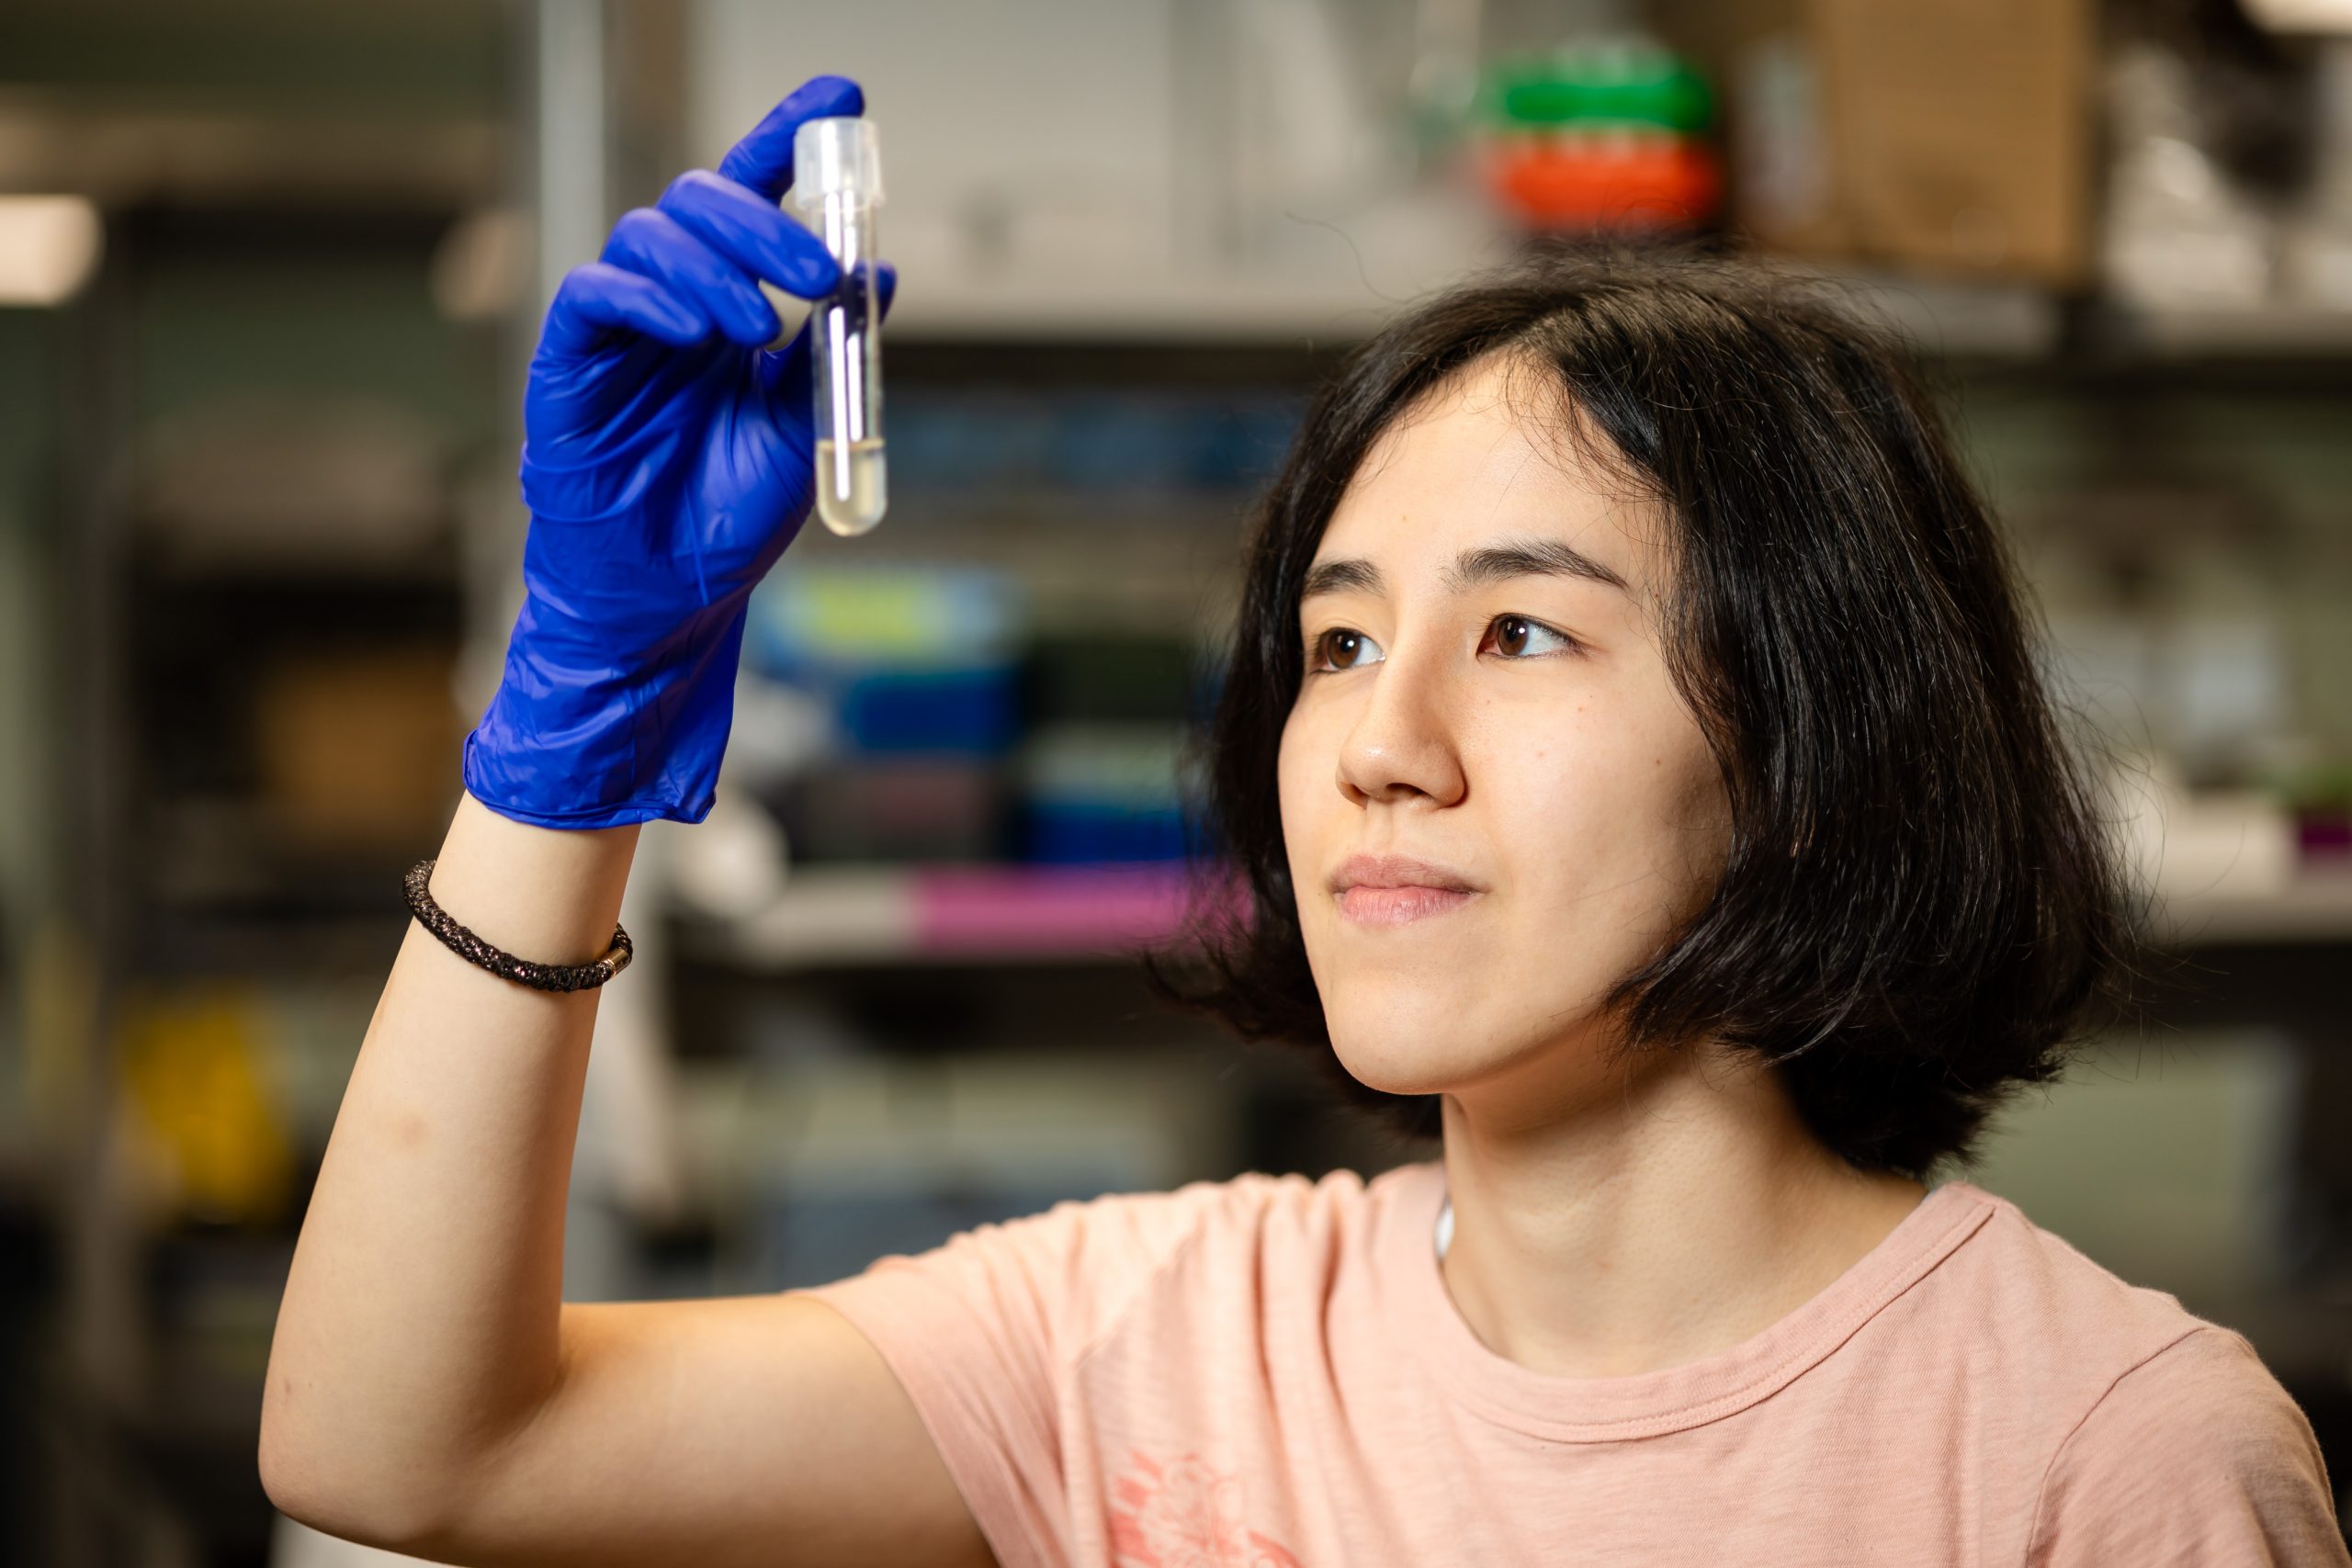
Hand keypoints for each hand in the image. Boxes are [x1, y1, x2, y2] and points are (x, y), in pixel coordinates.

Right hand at [463, 73, 897, 829]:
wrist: (670, 601)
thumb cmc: (727, 522)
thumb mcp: (802, 433)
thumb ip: (833, 357)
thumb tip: (882, 281)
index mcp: (733, 309)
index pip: (757, 201)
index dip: (792, 139)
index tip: (844, 97)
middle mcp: (674, 303)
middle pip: (705, 205)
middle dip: (767, 221)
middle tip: (821, 272)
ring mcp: (620, 328)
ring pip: (651, 235)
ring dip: (717, 266)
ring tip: (762, 327)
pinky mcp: (570, 361)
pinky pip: (596, 294)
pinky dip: (650, 297)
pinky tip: (695, 332)